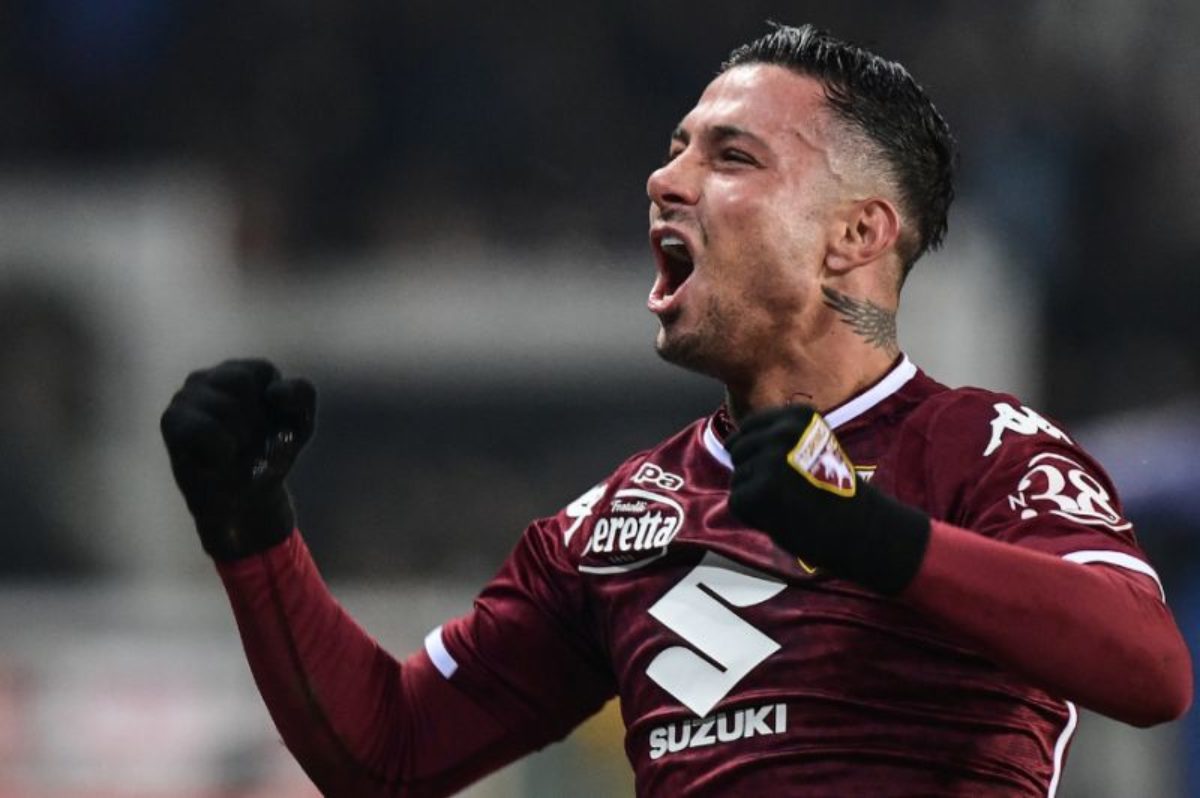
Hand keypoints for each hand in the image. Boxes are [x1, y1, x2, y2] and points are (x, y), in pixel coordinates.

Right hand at [160, 359, 315, 560]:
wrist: (247, 501)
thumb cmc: (271, 456)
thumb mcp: (300, 423)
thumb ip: (301, 394)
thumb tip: (274, 393)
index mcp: (243, 372)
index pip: (263, 370)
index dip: (277, 404)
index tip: (278, 427)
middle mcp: (210, 377)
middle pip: (240, 382)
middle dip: (253, 420)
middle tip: (249, 443)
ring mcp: (187, 396)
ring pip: (222, 404)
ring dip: (238, 437)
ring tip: (234, 451)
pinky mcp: (172, 420)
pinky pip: (202, 428)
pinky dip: (220, 449)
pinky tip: (220, 459)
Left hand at [727, 405, 928, 594]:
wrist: (860, 529)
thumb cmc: (832, 492)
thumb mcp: (811, 445)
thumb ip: (776, 437)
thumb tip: (728, 443)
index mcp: (797, 415)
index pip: (749, 428)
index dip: (762, 454)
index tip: (792, 471)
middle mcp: (782, 431)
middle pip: (737, 449)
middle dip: (754, 473)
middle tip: (790, 491)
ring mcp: (769, 461)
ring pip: (737, 477)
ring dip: (756, 495)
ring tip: (790, 504)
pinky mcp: (758, 492)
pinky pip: (738, 502)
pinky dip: (754, 516)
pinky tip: (783, 518)